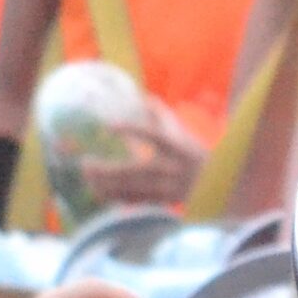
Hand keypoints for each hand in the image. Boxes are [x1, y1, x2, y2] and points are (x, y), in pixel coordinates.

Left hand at [81, 104, 205, 209]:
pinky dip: (116, 197)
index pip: (153, 135)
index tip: (108, 125)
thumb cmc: (191, 152)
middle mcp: (171, 168)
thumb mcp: (180, 132)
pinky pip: (135, 201)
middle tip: (86, 163)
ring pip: (133, 189)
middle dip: (108, 169)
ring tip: (87, 178)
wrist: (212, 184)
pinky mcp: (162, 201)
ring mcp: (167, 187)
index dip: (131, 130)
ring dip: (107, 185)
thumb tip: (142, 96)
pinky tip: (99, 191)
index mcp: (177, 147)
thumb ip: (160, 114)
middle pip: (136, 170)